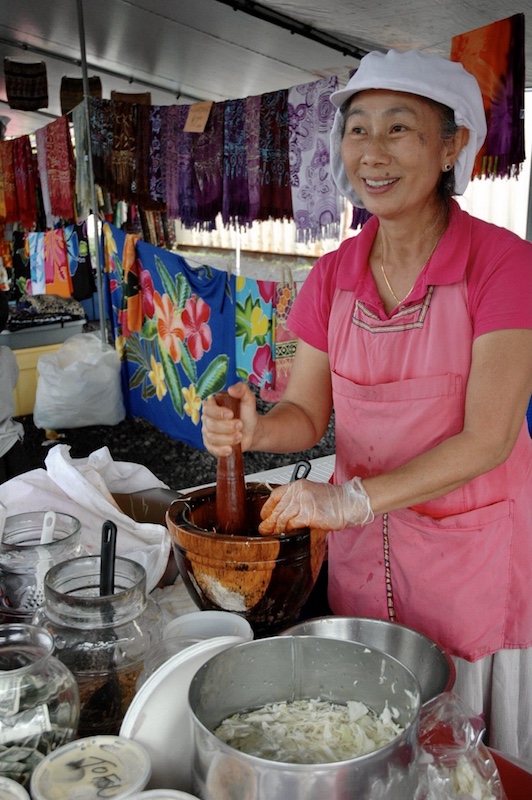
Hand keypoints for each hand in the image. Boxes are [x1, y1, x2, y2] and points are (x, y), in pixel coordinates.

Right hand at [201, 382, 258, 456]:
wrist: (251, 430)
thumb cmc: (246, 414)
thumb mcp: (248, 399)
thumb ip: (242, 389)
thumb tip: (231, 389)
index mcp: (212, 405)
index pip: (208, 408)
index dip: (218, 412)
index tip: (231, 414)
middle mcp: (207, 418)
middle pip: (211, 425)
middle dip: (227, 427)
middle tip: (240, 425)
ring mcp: (208, 432)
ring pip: (212, 437)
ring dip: (228, 438)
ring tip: (239, 435)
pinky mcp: (211, 445)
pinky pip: (212, 449)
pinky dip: (221, 450)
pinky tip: (230, 449)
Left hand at [258, 477, 373, 534]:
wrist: (349, 503)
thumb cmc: (333, 500)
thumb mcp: (311, 494)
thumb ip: (296, 500)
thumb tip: (282, 513)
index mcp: (298, 485)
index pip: (275, 495)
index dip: (267, 508)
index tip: (264, 516)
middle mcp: (299, 492)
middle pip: (277, 508)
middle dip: (269, 521)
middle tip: (264, 529)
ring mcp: (303, 502)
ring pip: (282, 517)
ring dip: (277, 528)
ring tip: (275, 534)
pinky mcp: (309, 514)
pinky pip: (292, 524)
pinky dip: (288, 530)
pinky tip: (287, 533)